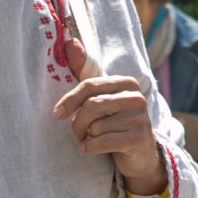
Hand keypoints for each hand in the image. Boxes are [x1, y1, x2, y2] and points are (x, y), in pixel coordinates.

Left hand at [54, 36, 164, 194]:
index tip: (57, 114)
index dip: (69, 100)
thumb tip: (69, 42)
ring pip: (96, 126)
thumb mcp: (98, 97)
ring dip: (85, 137)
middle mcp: (137, 97)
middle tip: (76, 133)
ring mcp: (141, 118)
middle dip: (77, 123)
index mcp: (126, 83)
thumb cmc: (112, 123)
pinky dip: (91, 148)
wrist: (137, 155)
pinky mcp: (139, 138)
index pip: (90, 85)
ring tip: (89, 140)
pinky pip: (102, 141)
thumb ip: (82, 70)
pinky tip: (92, 148)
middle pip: (92, 106)